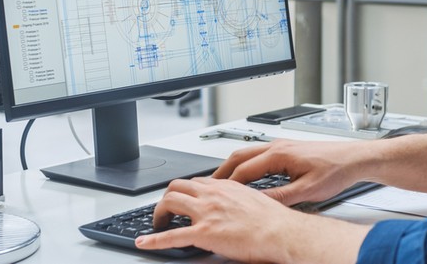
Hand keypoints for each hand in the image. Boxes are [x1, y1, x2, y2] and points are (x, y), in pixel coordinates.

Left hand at [136, 177, 369, 263]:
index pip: (196, 182)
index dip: (186, 191)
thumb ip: (238, 199)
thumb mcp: (254, 199)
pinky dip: (153, 240)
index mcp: (226, 187)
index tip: (183, 199)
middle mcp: (213, 195)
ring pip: (170, 201)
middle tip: (166, 210)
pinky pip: (171, 236)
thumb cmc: (275, 220)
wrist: (282, 232)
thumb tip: (234, 207)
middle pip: (177, 186)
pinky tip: (144, 243)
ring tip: (157, 224)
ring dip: (158, 213)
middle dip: (167, 198)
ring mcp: (207, 212)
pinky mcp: (204, 233)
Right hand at [212, 139, 366, 206]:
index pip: (243, 170)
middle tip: (207, 186)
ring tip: (221, 182)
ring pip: (247, 153)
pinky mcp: (287, 148)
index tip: (214, 195)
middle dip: (221, 171)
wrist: (354, 158)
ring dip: (232, 166)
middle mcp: (277, 146)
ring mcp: (281, 145)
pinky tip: (246, 176)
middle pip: (239, 156)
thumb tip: (258, 204)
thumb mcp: (306, 191)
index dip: (226, 184)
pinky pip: (258, 154)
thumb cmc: (336, 170)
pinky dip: (245, 164)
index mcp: (279, 154)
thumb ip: (280, 198)